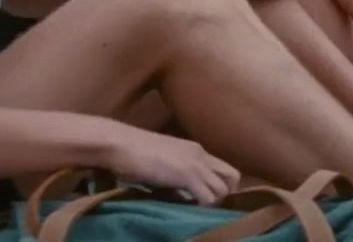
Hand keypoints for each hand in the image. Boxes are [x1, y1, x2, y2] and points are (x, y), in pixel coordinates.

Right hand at [101, 122, 239, 205]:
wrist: (120, 143)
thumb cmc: (133, 153)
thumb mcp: (163, 163)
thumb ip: (176, 177)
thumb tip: (182, 197)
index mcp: (196, 149)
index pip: (224, 168)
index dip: (222, 185)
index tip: (209, 198)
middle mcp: (201, 154)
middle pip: (233, 176)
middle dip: (226, 194)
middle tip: (208, 205)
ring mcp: (196, 164)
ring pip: (223, 189)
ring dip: (213, 202)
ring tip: (197, 208)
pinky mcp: (187, 175)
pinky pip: (208, 197)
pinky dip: (203, 206)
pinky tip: (189, 208)